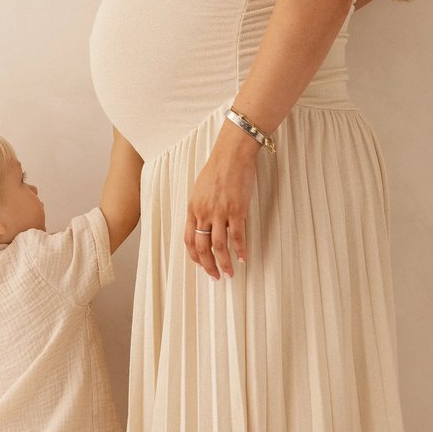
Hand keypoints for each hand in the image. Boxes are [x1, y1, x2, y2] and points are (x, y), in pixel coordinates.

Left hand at [184, 126, 257, 278]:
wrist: (231, 155)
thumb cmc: (217, 169)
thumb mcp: (200, 190)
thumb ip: (200, 208)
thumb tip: (204, 224)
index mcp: (193, 208)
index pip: (189, 239)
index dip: (195, 256)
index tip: (202, 265)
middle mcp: (204, 213)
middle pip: (203, 247)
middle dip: (208, 266)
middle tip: (215, 276)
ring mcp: (220, 212)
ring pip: (219, 246)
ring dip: (224, 263)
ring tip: (230, 273)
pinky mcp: (237, 210)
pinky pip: (238, 236)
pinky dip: (241, 250)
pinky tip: (244, 258)